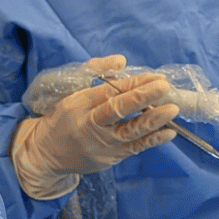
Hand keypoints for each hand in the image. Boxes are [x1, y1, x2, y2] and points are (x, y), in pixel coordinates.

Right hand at [11, 55, 178, 198]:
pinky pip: (133, 149)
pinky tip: (168, 132)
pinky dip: (152, 141)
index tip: (155, 77)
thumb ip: (95, 71)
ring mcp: (100, 144)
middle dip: (142, 98)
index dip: (133, 84)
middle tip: (164, 88)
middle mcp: (90, 124)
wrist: (45, 154)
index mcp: (80, 103)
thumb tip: (121, 60)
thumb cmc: (62, 117)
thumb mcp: (71, 90)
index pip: (109, 91)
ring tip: (172, 110)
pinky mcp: (109, 158)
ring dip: (152, 121)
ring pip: (128, 132)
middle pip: (117, 110)